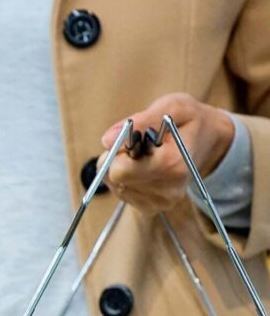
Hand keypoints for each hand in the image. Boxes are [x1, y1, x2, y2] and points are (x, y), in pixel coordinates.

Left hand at [100, 93, 234, 214]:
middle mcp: (168, 190)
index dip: (119, 151)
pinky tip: (143, 168)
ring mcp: (160, 202)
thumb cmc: (189, 120)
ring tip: (144, 155)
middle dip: (117, 158)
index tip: (135, 138)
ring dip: (121, 167)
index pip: (120, 170)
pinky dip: (125, 178)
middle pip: (114, 178)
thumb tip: (107, 140)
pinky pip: (121, 192)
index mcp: (173, 165)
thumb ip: (141, 121)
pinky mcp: (152, 208)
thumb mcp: (172, 107)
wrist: (209, 140)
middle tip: (138, 145)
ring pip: (114, 185)